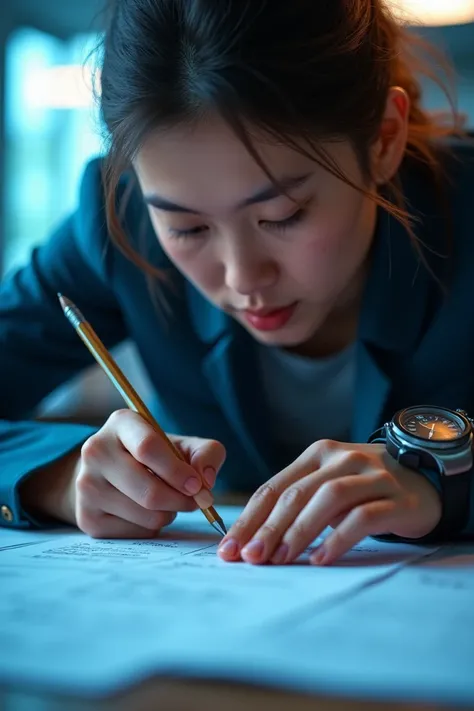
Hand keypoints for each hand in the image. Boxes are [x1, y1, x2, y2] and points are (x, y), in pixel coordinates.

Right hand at [22, 410, 225, 538]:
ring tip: (166, 501)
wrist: (108, 472)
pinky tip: (145, 512)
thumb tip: (206, 481)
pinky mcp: (86, 517)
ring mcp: (86, 486)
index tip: (197, 485)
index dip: (178, 471)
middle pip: (149, 490)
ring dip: (168, 514)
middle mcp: (96, 451)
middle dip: (180, 500)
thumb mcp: (182, 444)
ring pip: (145, 514)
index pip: (149, 447)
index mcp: (121, 423)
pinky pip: (135, 532)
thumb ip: (206, 453)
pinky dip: (151, 526)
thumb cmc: (154, 456)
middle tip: (193, 501)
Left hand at [217, 440, 440, 565]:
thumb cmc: (364, 489)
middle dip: (266, 528)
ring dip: (298, 531)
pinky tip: (320, 559)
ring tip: (279, 560)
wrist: (423, 479)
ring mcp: (370, 476)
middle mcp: (341, 459)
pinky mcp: (395, 498)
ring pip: (326, 500)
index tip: (229, 549)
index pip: (274, 488)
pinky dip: (337, 538)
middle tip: (249, 558)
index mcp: (317, 455)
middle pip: (295, 493)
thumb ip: (297, 503)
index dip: (248, 519)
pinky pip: (362, 517)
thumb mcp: (328, 486)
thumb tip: (252, 541)